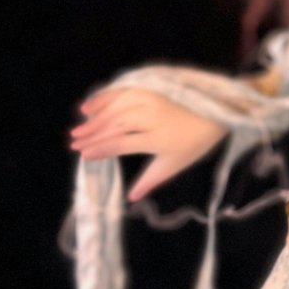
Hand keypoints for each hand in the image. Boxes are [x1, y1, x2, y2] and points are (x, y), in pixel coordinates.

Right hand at [69, 88, 225, 201]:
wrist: (214, 114)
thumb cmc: (192, 144)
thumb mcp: (173, 165)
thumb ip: (149, 181)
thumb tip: (131, 199)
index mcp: (160, 138)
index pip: (124, 143)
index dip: (102, 148)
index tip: (84, 155)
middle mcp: (154, 116)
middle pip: (117, 124)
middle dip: (94, 133)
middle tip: (74, 142)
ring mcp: (152, 99)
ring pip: (117, 107)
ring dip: (96, 117)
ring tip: (79, 129)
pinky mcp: (150, 89)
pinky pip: (123, 91)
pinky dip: (105, 98)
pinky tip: (90, 106)